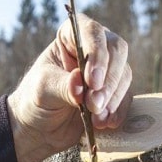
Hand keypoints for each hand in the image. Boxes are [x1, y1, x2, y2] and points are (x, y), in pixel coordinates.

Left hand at [8, 14, 132, 161]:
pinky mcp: (114, 92)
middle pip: (117, 51)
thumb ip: (62, 85)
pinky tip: (105, 123)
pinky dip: (118, 111)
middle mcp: (93, 48)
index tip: (92, 81)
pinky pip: (126, 97)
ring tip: (96, 119)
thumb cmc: (35, 100)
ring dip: (113, 98)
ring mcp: (106, 70)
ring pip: (124, 74)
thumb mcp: (43, 90)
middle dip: (108, 80)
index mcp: (71, 36)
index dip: (97, 54)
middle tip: (95, 104)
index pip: (92, 32)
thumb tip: (79, 82)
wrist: (39, 129)